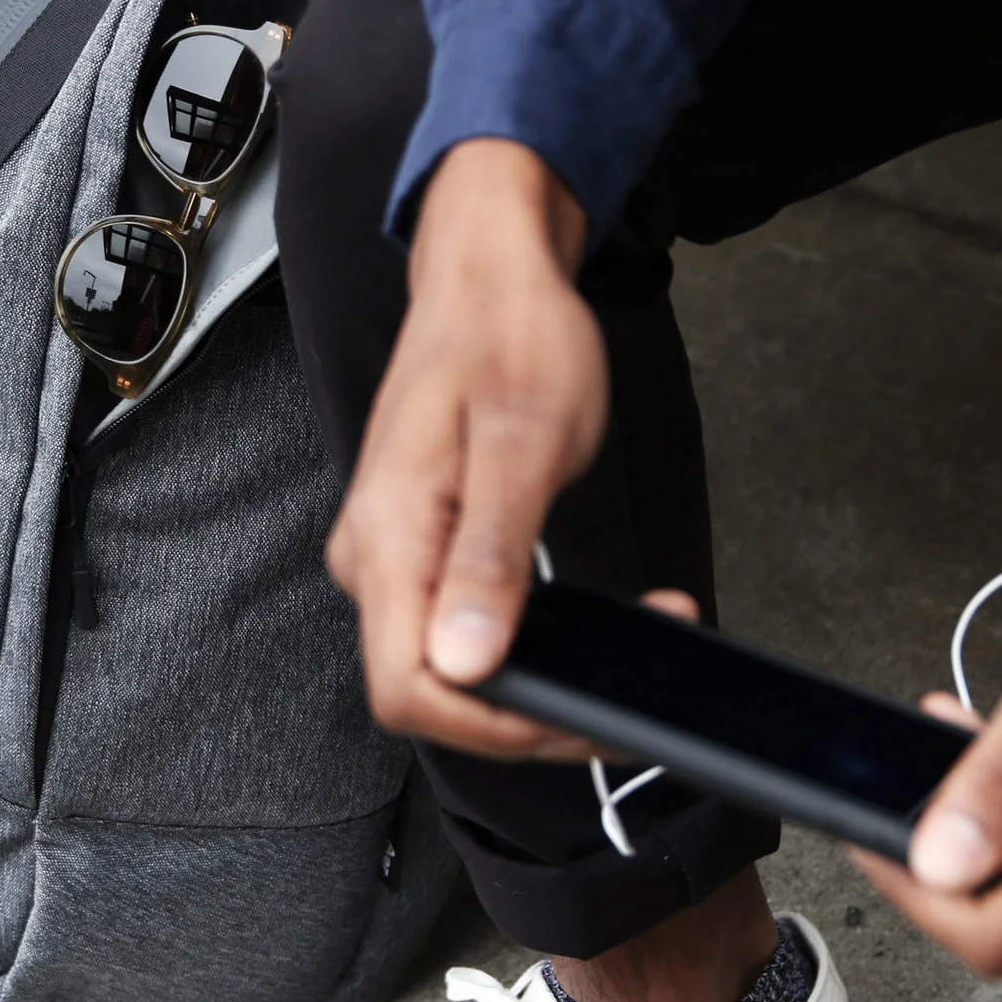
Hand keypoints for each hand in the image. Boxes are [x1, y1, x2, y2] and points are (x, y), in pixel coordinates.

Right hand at [325, 138, 611, 759]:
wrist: (486, 273)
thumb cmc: (511, 335)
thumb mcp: (525, 443)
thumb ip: (492, 558)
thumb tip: (466, 663)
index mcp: (389, 536)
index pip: (411, 689)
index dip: (496, 727)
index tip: (581, 715)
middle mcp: (372, 555)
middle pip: (428, 691)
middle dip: (529, 711)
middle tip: (625, 692)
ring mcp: (390, 552)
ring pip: (446, 664)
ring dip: (537, 677)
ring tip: (630, 638)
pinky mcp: (418, 545)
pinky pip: (457, 623)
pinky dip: (525, 639)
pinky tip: (587, 621)